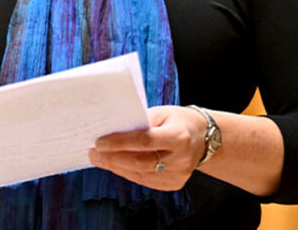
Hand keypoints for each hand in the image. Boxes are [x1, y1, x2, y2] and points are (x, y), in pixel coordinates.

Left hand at [88, 106, 207, 190]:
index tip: (98, 142)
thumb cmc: (179, 120)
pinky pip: (145, 180)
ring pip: (140, 174)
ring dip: (116, 167)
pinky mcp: (174, 183)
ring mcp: (178, 174)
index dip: (119, 143)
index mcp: (178, 136)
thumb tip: (112, 130)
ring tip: (99, 159)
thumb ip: (140, 122)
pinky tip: (115, 165)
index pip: (144, 141)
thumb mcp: (162, 113)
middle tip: (92, 153)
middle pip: (139, 162)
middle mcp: (180, 159)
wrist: (205, 137)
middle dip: (112, 158)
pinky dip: (128, 172)